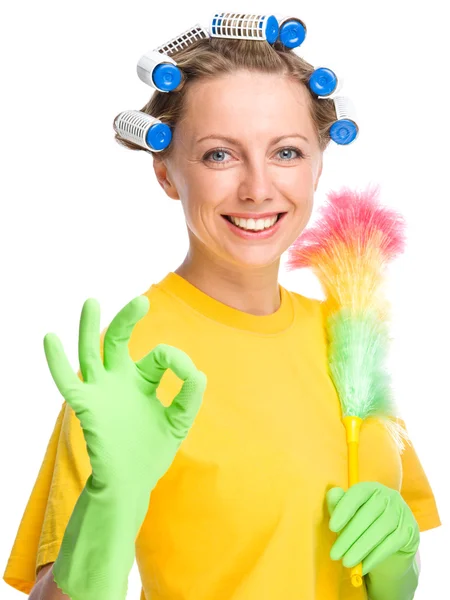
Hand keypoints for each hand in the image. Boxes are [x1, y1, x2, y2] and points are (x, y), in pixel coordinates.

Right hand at [43, 295, 206, 495]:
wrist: (130, 484)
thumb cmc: (151, 452)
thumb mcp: (177, 423)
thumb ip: (188, 399)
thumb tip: (198, 373)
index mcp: (143, 380)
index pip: (160, 355)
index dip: (178, 360)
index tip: (190, 376)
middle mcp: (120, 380)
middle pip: (118, 340)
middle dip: (128, 319)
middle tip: (141, 301)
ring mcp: (101, 391)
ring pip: (91, 351)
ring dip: (89, 327)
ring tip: (92, 302)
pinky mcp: (86, 406)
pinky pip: (67, 380)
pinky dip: (57, 361)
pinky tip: (50, 338)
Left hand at [326, 482, 419, 576]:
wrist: (390, 541)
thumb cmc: (363, 523)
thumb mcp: (349, 513)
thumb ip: (338, 503)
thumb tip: (333, 494)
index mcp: (372, 488)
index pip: (358, 494)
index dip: (344, 509)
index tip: (331, 527)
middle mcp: (389, 496)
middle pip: (367, 515)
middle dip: (348, 536)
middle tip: (334, 554)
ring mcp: (403, 513)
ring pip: (379, 531)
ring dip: (360, 549)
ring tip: (346, 563)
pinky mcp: (411, 531)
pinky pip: (391, 544)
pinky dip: (375, 557)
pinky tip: (363, 567)